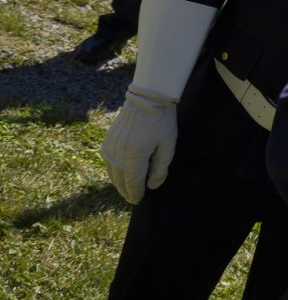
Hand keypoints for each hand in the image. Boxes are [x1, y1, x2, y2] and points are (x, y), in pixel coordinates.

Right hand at [101, 86, 177, 202]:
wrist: (147, 98)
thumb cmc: (161, 120)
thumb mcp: (167, 145)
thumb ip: (160, 167)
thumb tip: (153, 186)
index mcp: (133, 158)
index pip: (133, 183)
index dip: (135, 194)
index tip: (138, 201)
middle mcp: (118, 155)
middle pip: (120, 180)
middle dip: (126, 191)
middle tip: (133, 198)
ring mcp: (110, 147)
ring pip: (112, 172)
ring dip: (118, 182)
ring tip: (126, 188)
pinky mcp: (107, 140)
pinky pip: (107, 161)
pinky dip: (113, 170)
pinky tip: (119, 172)